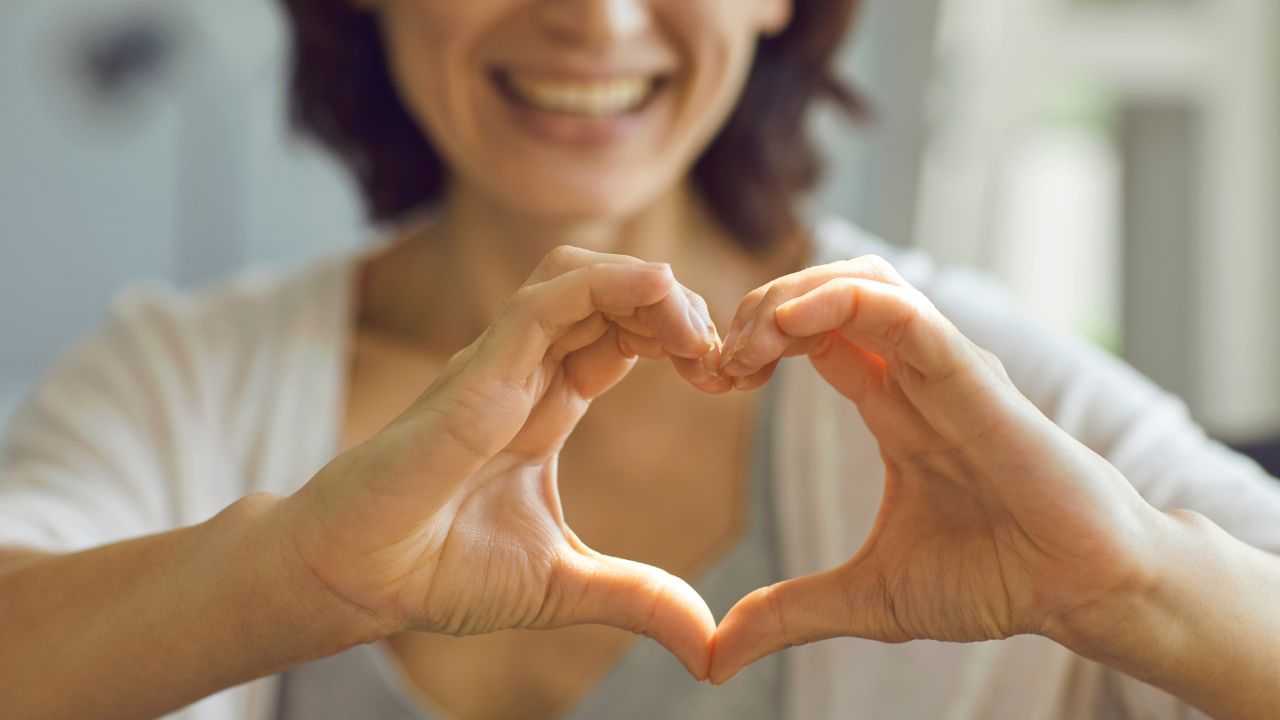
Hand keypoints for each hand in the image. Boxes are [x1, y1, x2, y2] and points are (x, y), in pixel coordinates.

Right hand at [281, 246, 727, 677]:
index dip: (679, 340)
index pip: (624, 336)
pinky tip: (659, 292)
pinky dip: (606, 283)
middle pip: (611, 295)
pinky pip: (545, 301)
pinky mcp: (477, 371)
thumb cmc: (437, 571)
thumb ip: (639, 598)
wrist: (356, 580)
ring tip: (696, 332)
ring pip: (579, 277)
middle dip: (677, 308)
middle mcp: (526, 373)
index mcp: (547, 406)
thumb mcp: (564, 585)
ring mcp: (500, 365)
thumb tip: (709, 643)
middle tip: (724, 357)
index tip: (728, 378)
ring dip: (648, 287)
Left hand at [710, 256, 1164, 681]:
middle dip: (759, 307)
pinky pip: (904, 314)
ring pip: (862, 283)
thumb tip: (713, 659)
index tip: (709, 379)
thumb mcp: (866, 598)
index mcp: (891, 406)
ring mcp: (944, 369)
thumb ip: (788, 614)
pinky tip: (788, 325)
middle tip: (716, 360)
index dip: (753, 343)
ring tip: (747, 342)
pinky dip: (841, 302)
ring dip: (790, 295)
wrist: (1081, 594)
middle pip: (827, 293)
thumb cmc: (995, 580)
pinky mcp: (973, 378)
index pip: (811, 336)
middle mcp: (914, 376)